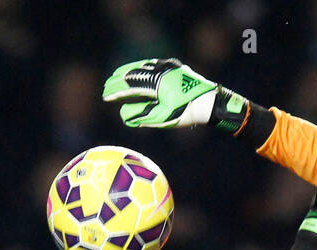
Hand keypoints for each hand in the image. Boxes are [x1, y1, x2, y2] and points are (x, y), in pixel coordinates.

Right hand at [102, 58, 218, 128]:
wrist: (211, 103)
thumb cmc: (188, 113)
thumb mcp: (164, 118)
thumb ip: (143, 116)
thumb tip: (124, 115)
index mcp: (156, 82)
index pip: (130, 86)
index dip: (116, 92)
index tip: (105, 96)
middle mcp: (161, 70)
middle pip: (134, 73)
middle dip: (119, 80)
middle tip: (107, 86)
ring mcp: (169, 66)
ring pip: (143, 65)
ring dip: (129, 71)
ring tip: (118, 76)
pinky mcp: (176, 66)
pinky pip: (155, 64)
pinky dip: (143, 67)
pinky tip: (138, 70)